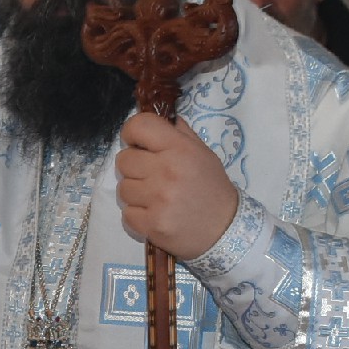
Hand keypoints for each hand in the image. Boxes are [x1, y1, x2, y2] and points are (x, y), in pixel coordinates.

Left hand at [115, 113, 236, 260]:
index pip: (139, 126)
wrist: (225, 229)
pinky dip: (137, 215)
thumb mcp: (203, 154)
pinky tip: (154, 214)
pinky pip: (126, 214)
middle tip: (150, 176)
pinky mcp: (152, 224)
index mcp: (179, 148)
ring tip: (153, 197)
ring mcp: (158, 199)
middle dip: (133, 167)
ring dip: (135, 193)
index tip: (136, 144)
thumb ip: (181, 135)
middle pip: (124, 160)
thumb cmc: (212, 188)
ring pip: (123, 188)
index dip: (131, 133)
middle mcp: (167, 170)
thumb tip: (166, 119)